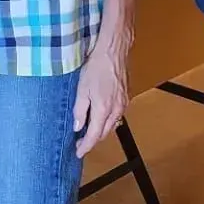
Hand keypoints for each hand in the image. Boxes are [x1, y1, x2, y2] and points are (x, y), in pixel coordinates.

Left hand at [74, 29, 130, 156]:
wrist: (113, 50)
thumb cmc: (96, 66)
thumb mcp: (81, 88)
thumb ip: (79, 110)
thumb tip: (77, 127)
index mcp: (103, 110)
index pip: (94, 136)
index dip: (85, 146)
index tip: (78, 152)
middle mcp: (116, 110)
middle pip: (104, 133)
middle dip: (93, 140)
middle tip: (80, 142)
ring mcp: (123, 104)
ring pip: (112, 125)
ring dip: (101, 131)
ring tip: (89, 132)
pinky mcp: (126, 97)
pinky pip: (117, 116)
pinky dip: (108, 121)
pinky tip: (101, 118)